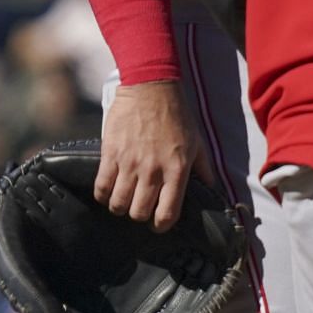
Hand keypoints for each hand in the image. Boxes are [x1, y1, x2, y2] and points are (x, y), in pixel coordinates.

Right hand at [95, 81, 214, 233]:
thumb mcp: (197, 142)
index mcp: (177, 169)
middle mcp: (153, 170)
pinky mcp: (110, 154)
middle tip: (141, 207)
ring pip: (118, 205)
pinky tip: (109, 189)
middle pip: (139, 213)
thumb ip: (203, 169)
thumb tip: (211, 190)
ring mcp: (130, 163)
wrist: (151, 86)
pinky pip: (101, 188)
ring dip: (121, 207)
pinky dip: (103, 194)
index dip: (162, 226)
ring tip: (125, 199)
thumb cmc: (177, 114)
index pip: (167, 213)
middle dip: (140, 215)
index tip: (159, 223)